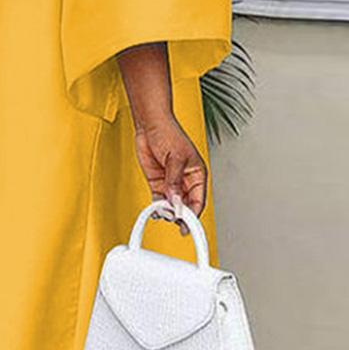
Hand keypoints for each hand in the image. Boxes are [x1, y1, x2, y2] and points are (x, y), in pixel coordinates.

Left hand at [134, 116, 206, 234]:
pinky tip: (155, 210)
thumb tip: (175, 200)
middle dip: (180, 215)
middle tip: (173, 221)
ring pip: (172, 205)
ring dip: (167, 211)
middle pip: (185, 205)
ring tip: (162, 213)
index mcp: (197, 175)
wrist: (150, 125)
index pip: (198, 200)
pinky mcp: (158, 183)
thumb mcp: (176, 158)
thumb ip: (174, 181)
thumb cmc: (169, 133)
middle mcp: (185, 181)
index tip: (188, 225)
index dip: (194, 214)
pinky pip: (159, 200)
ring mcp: (171, 183)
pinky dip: (157, 207)